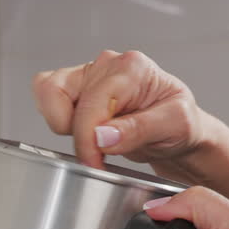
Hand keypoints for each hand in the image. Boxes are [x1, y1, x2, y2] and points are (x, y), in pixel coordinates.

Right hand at [32, 50, 212, 170]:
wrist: (178, 131)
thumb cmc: (180, 124)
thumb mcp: (175, 126)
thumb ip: (139, 129)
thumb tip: (102, 135)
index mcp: (132, 68)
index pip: (91, 103)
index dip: (87, 139)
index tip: (96, 162)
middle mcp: (107, 66)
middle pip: (61, 96)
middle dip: (76, 134)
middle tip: (98, 155)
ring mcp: (90, 76)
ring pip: (49, 93)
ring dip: (63, 124)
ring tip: (94, 139)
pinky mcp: (78, 89)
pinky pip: (47, 96)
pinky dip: (55, 118)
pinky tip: (83, 131)